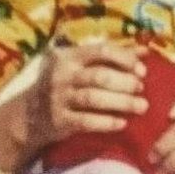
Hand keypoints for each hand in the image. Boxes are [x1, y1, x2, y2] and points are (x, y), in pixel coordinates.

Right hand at [18, 41, 147, 157]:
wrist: (29, 113)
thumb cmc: (65, 84)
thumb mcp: (81, 65)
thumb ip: (112, 57)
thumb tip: (145, 50)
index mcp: (70, 56)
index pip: (101, 50)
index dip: (124, 59)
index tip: (142, 70)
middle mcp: (62, 75)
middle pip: (99, 76)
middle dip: (124, 82)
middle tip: (141, 89)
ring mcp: (59, 98)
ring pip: (93, 98)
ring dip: (121, 102)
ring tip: (141, 107)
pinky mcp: (59, 120)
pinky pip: (85, 121)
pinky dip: (106, 122)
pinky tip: (122, 123)